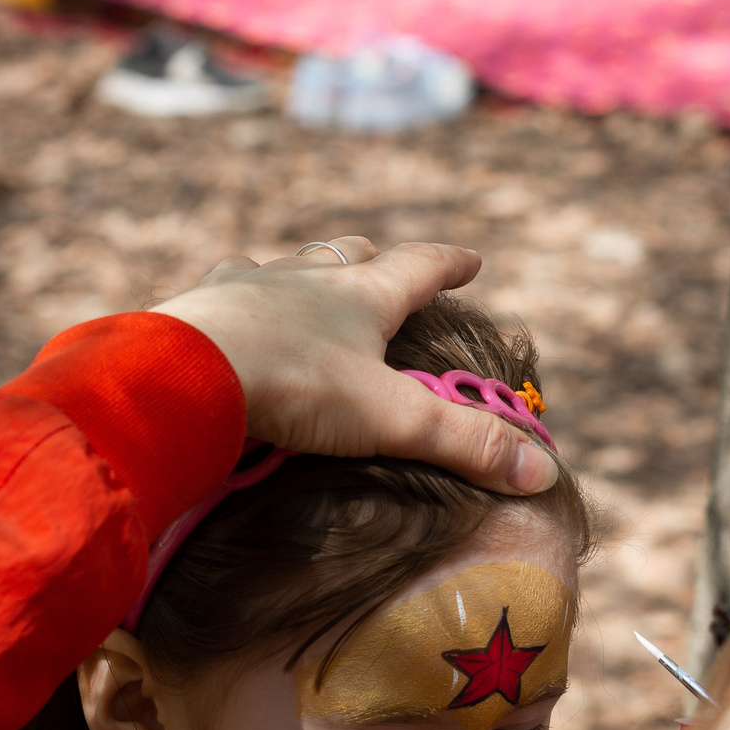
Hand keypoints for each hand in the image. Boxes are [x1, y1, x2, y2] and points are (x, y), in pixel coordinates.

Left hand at [151, 238, 556, 494]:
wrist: (188, 371)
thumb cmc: (296, 387)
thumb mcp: (390, 419)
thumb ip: (463, 444)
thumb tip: (541, 473)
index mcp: (361, 295)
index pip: (420, 268)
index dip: (449, 265)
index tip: (472, 259)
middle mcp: (306, 278)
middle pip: (347, 255)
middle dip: (370, 258)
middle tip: (380, 259)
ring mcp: (248, 287)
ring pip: (283, 266)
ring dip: (300, 272)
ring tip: (301, 281)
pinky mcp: (200, 307)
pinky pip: (226, 292)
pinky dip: (239, 297)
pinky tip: (229, 307)